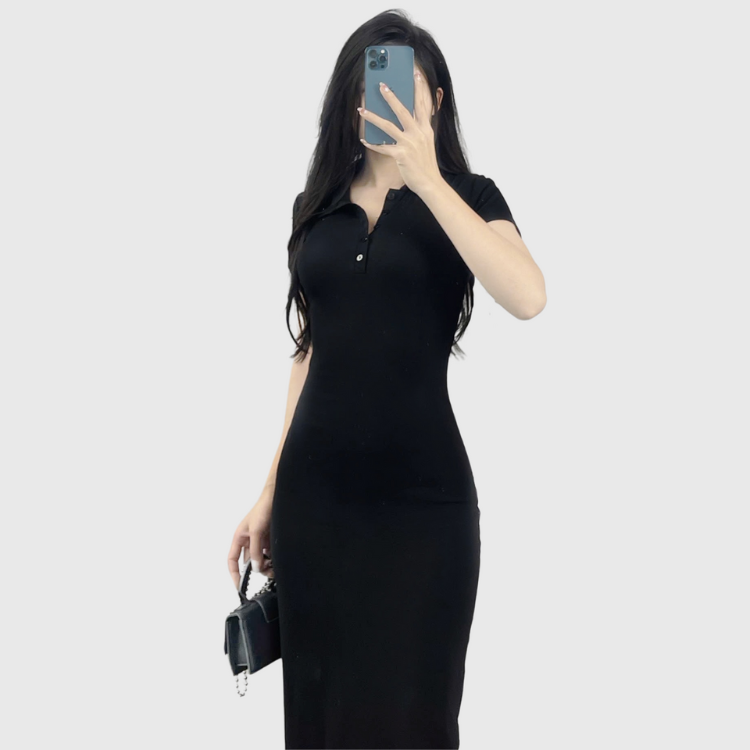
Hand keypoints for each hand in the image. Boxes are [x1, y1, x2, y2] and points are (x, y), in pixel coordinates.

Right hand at [228, 494, 274, 590]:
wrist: (277, 499)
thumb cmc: (262, 509)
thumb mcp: (256, 531)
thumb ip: (255, 550)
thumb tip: (256, 567)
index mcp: (239, 538)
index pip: (232, 560)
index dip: (234, 573)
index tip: (238, 585)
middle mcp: (248, 541)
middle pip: (249, 562)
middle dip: (256, 569)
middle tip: (266, 572)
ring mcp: (259, 541)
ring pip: (260, 560)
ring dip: (266, 565)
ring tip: (273, 567)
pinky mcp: (269, 540)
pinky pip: (269, 555)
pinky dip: (272, 559)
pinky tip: (277, 560)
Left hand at [357, 71, 443, 196]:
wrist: (430, 183)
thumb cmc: (426, 164)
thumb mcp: (427, 142)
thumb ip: (420, 129)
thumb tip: (409, 117)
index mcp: (426, 129)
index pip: (423, 105)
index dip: (419, 88)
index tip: (416, 74)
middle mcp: (418, 133)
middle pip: (403, 110)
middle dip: (391, 96)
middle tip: (381, 84)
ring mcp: (409, 144)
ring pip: (388, 126)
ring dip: (373, 116)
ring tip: (361, 109)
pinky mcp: (401, 155)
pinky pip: (383, 147)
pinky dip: (372, 144)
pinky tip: (363, 139)